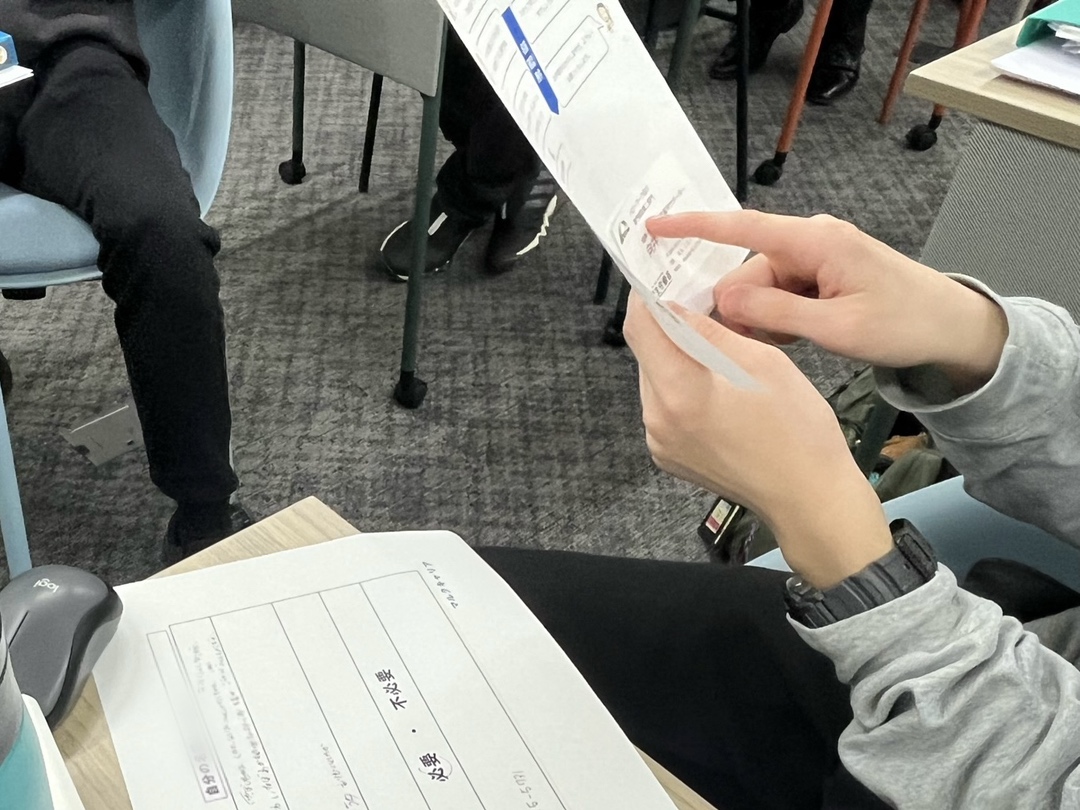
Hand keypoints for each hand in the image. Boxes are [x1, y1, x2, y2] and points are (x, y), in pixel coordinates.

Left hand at [624, 294, 891, 587]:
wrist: (810, 499)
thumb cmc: (798, 431)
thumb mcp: (763, 363)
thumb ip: (711, 332)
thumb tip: (678, 307)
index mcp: (679, 394)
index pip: (641, 328)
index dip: (647, 296)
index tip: (660, 277)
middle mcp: (657, 421)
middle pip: (646, 354)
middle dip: (666, 326)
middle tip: (696, 304)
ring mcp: (660, 444)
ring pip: (655, 380)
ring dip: (675, 358)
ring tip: (713, 347)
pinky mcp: (669, 457)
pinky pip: (665, 408)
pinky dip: (681, 388)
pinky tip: (714, 385)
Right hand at [648, 211, 1008, 393]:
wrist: (952, 328)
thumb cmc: (905, 323)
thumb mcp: (836, 328)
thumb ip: (775, 312)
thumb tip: (723, 300)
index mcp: (815, 242)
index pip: (742, 227)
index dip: (694, 228)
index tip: (654, 226)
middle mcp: (810, 241)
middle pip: (747, 271)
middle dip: (738, 307)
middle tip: (747, 345)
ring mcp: (816, 258)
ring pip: (760, 288)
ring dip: (762, 319)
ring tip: (788, 346)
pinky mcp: (820, 275)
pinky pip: (780, 295)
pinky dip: (777, 319)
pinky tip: (795, 339)